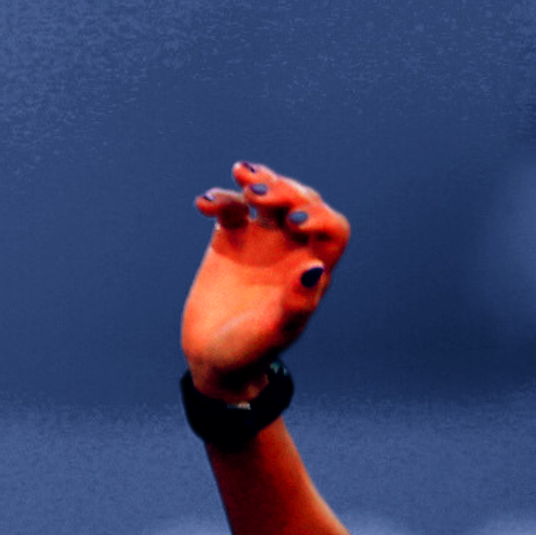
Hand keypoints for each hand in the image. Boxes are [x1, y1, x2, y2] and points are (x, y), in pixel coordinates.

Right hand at [182, 161, 346, 391]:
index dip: (319, 217)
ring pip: (271, 195)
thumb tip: (313, 267)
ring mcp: (262, 239)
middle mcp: (292, 247)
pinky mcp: (231, 237)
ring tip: (240, 176)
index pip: (332, 229)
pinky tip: (204, 204)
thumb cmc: (250, 352)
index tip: (295, 222)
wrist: (213, 358)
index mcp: (312, 269)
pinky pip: (231, 207)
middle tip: (259, 196)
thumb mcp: (273, 333)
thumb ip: (296, 304)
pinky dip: (220, 199)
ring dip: (259, 181)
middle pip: (302, 202)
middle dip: (285, 192)